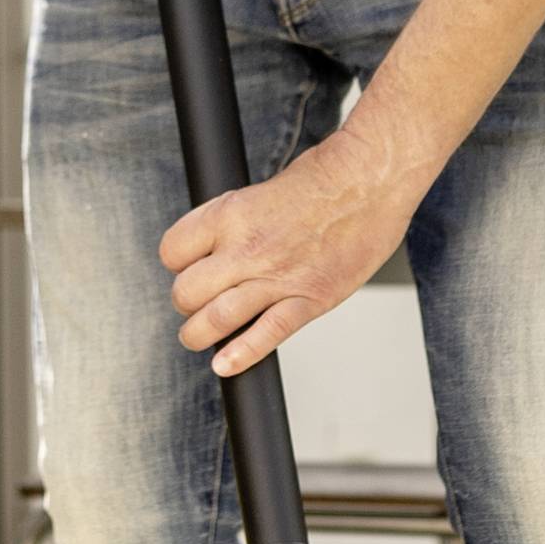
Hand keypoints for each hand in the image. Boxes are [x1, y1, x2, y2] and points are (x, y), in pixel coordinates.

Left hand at [161, 127, 423, 376]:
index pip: (172, 251)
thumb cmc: (325, 178)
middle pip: (186, 292)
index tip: (188, 268)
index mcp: (230, 214)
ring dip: (199, 335)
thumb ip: (236, 223)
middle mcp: (247, 248)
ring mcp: (277, 277)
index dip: (177, 264)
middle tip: (197, 304)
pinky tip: (225, 365)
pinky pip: (266, 335)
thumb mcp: (261, 190)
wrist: (372, 179)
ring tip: (200, 337)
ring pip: (215, 320)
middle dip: (186, 303)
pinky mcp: (309, 299)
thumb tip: (219, 250)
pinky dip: (241, 355)